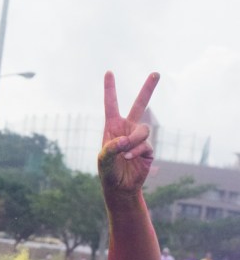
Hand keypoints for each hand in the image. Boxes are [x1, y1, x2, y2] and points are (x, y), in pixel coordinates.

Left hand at [97, 71, 159, 195]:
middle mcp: (127, 128)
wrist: (120, 186)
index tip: (109, 72)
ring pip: (143, 129)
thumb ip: (111, 148)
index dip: (110, 89)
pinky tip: (129, 158)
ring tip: (125, 152)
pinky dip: (136, 151)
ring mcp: (139, 137)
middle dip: (148, 89)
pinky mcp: (148, 148)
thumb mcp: (103, 159)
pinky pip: (145, 144)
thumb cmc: (108, 171)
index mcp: (112, 126)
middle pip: (140, 104)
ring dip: (134, 140)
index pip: (111, 104)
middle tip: (156, 73)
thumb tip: (126, 140)